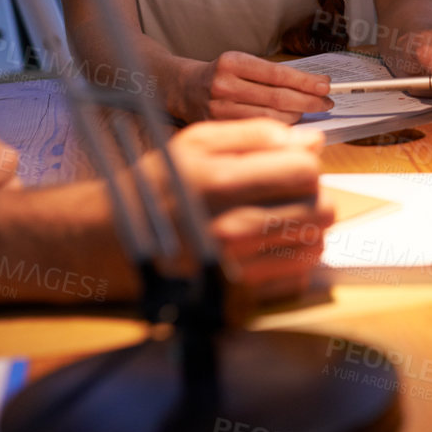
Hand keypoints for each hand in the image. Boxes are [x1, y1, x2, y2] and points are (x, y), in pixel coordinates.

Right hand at [158, 120, 330, 302]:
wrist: (114, 240)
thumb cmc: (159, 184)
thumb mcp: (197, 142)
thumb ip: (257, 134)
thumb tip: (312, 140)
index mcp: (221, 182)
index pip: (304, 171)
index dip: (306, 163)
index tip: (291, 166)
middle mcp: (230, 228)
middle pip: (318, 210)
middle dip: (313, 196)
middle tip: (290, 193)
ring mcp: (235, 267)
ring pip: (313, 245)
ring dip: (308, 229)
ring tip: (282, 217)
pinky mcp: (237, 296)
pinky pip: (296, 277)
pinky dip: (294, 260)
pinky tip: (272, 245)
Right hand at [196, 51, 332, 122]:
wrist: (186, 88)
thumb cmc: (223, 75)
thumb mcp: (243, 63)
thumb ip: (273, 74)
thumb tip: (313, 85)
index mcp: (232, 62)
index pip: (277, 74)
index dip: (305, 82)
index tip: (325, 85)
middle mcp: (224, 85)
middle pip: (276, 98)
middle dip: (308, 101)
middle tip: (327, 102)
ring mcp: (219, 109)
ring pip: (269, 118)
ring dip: (296, 116)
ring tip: (310, 111)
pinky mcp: (218, 128)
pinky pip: (257, 130)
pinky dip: (278, 128)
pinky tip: (290, 123)